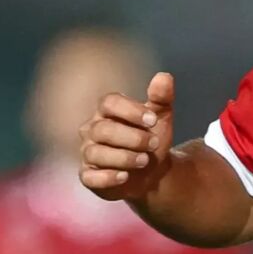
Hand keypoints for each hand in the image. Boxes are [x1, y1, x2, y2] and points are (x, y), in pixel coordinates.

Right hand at [79, 72, 174, 200]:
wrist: (152, 171)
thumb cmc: (151, 138)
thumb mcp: (161, 117)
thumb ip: (162, 97)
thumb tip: (164, 76)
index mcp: (107, 111)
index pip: (109, 103)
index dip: (130, 110)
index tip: (153, 120)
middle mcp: (92, 130)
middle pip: (103, 129)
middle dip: (132, 137)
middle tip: (154, 143)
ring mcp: (88, 153)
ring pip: (96, 153)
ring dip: (123, 157)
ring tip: (144, 160)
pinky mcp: (88, 176)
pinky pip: (90, 177)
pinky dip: (107, 177)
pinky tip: (124, 176)